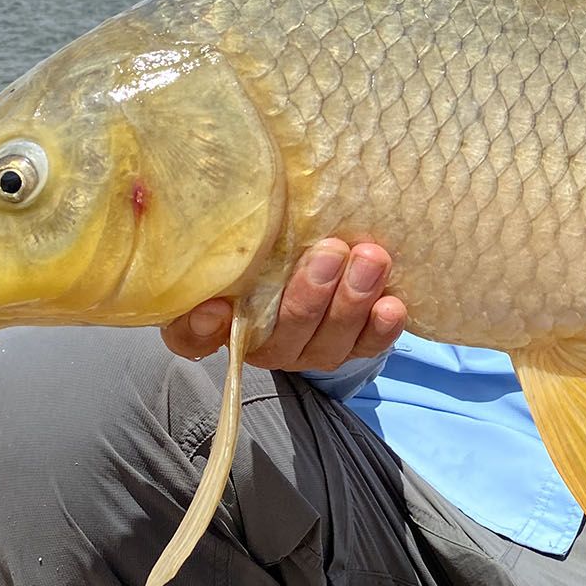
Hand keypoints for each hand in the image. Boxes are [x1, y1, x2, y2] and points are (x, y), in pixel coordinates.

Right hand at [160, 239, 407, 371]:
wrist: (318, 249)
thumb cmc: (265, 242)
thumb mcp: (238, 236)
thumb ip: (222, 245)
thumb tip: (209, 289)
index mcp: (218, 320)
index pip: (193, 337)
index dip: (202, 328)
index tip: (216, 307)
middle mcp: (263, 344)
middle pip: (282, 336)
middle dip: (308, 296)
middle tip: (329, 252)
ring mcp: (310, 348)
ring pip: (329, 342)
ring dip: (352, 302)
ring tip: (371, 260)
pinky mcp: (352, 345)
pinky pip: (367, 347)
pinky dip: (381, 329)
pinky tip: (392, 305)